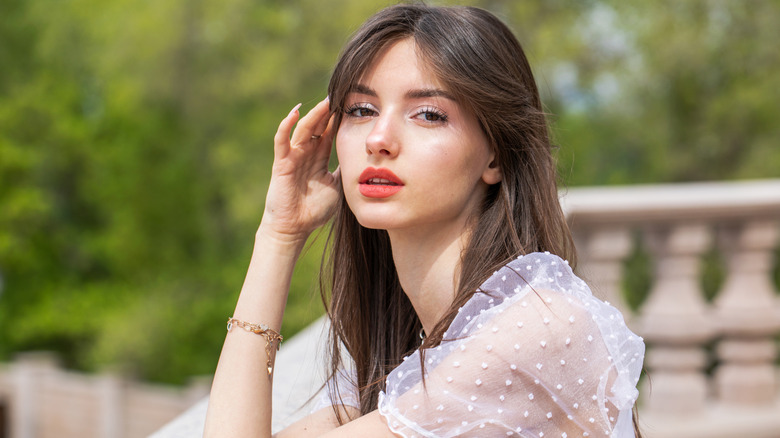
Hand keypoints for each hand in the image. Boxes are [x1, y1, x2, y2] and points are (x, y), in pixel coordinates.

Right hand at [260, 97, 339, 241]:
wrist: (295, 228)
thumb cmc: (315, 210)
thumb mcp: (338, 186)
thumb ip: (345, 171)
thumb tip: (363, 160)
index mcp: (319, 157)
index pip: (329, 132)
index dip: (338, 119)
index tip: (351, 105)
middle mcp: (305, 153)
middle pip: (317, 126)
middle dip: (328, 111)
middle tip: (340, 95)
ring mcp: (293, 156)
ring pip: (303, 129)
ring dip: (314, 115)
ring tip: (325, 101)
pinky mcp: (281, 163)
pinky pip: (282, 140)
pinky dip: (286, 125)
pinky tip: (295, 112)